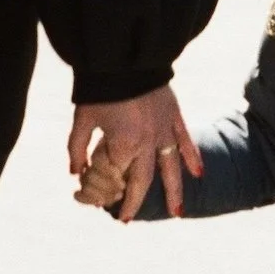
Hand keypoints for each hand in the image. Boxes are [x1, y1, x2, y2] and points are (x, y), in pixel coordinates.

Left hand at [68, 84, 200, 223]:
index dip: (104, 185)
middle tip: (127, 219)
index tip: (93, 193)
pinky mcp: (174, 115)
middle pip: (144, 180)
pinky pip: (185, 141)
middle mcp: (147, 142)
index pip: (116, 175)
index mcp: (124, 144)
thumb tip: (75, 173)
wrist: (122, 54)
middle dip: (134, 201)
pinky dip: (193, 157)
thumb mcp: (82, 120)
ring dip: (174, 191)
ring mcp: (164, 129)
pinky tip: (199, 174)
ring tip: (177, 212)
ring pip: (171, 167)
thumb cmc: (98, 88)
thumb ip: (76, 148)